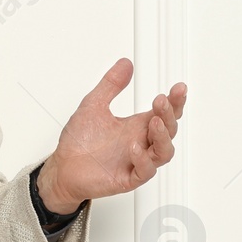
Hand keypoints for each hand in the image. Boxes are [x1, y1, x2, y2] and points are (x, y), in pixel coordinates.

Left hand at [36, 58, 186, 211]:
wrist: (63, 168)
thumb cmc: (80, 142)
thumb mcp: (93, 105)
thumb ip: (111, 85)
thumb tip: (125, 64)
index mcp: (136, 125)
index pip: (163, 112)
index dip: (175, 101)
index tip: (179, 88)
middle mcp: (140, 142)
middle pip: (168, 129)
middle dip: (169, 114)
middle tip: (161, 101)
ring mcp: (136, 161)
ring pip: (163, 152)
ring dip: (162, 137)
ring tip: (154, 122)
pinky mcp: (127, 177)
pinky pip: (145, 171)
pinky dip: (142, 159)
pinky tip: (134, 148)